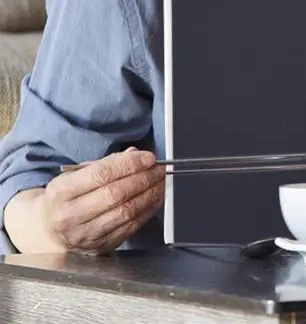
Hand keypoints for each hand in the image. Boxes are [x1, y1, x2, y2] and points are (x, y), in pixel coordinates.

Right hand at [37, 147, 165, 254]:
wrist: (48, 230)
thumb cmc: (67, 197)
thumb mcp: (76, 175)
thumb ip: (106, 163)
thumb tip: (134, 154)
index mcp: (62, 192)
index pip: (101, 174)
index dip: (129, 164)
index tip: (149, 158)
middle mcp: (70, 216)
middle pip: (116, 194)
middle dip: (144, 178)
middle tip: (159, 169)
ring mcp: (85, 235)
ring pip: (125, 212)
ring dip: (149, 194)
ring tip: (161, 181)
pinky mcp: (99, 247)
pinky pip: (130, 227)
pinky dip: (148, 211)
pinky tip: (155, 198)